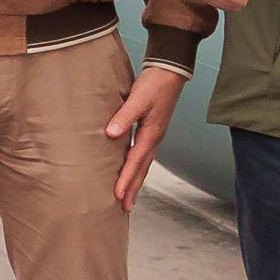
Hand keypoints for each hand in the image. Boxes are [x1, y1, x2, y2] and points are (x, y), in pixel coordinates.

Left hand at [106, 63, 185, 207]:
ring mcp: (154, 135)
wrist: (169, 72)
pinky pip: (143, 154)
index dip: (126, 179)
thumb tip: (110, 134)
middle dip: (132, 188)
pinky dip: (136, 167)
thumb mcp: (138, 99)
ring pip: (143, 164)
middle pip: (142, 169)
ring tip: (127, 197)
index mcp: (151, 134)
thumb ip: (124, 116)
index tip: (117, 196)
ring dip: (135, 181)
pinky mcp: (151, 130)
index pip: (135, 162)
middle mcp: (154, 138)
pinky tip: (130, 171)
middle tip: (124, 207)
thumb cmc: (154, 84)